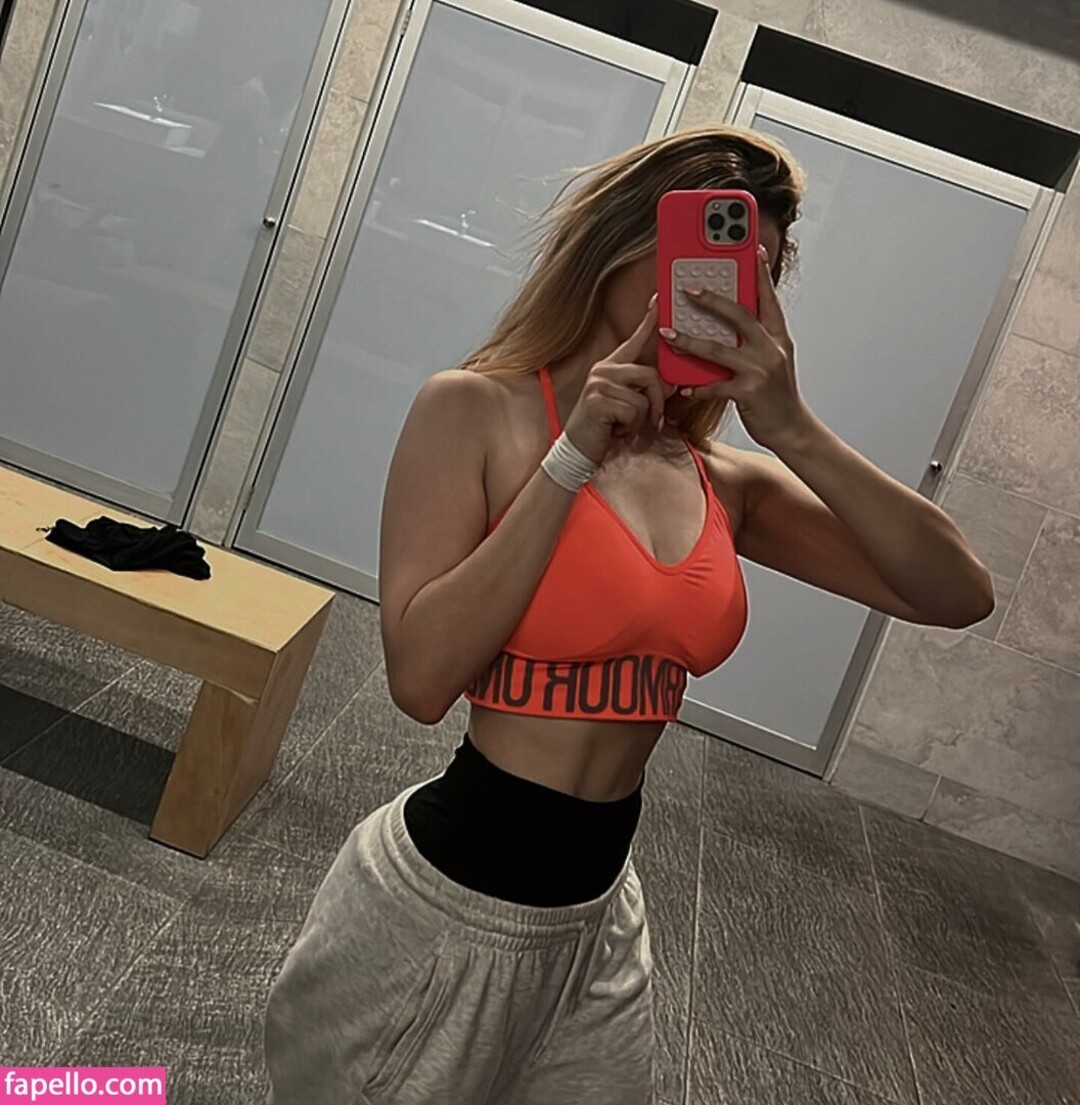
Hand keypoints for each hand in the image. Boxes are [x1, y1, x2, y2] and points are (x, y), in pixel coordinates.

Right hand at [563, 296, 675, 463]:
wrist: (578, 451)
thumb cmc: (604, 429)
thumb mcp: (627, 406)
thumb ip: (644, 392)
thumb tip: (671, 386)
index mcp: (610, 367)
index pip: (633, 340)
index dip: (648, 321)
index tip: (659, 299)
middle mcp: (603, 370)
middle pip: (650, 375)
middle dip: (657, 403)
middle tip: (653, 423)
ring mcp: (598, 383)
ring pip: (643, 397)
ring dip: (641, 420)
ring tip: (625, 428)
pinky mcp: (598, 400)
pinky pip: (633, 411)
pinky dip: (631, 428)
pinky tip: (616, 433)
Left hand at [659, 244, 811, 450]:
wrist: (792, 429)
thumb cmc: (777, 396)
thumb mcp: (773, 362)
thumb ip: (755, 342)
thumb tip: (726, 327)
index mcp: (777, 338)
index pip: (769, 299)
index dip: (760, 274)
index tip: (751, 250)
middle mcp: (771, 349)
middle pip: (739, 315)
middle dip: (711, 299)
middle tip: (688, 289)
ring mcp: (760, 370)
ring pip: (718, 349)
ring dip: (688, 341)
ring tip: (667, 334)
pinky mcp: (749, 392)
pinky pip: (715, 386)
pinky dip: (697, 387)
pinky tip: (683, 388)